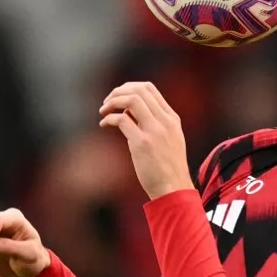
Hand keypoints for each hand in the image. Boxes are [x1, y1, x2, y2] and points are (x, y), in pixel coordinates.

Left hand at [99, 81, 193, 199]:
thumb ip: (154, 124)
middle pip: (139, 90)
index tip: (118, 97)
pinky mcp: (142, 143)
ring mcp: (155, 131)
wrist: (174, 189)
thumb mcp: (168, 140)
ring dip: (113, 102)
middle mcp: (165, 121)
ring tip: (103, 111)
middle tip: (107, 102)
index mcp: (172, 118)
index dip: (129, 88)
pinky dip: (109, 118)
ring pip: (132, 100)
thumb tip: (129, 112)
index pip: (149, 88)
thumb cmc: (167, 168)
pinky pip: (122, 119)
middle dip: (118, 92)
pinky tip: (104, 125)